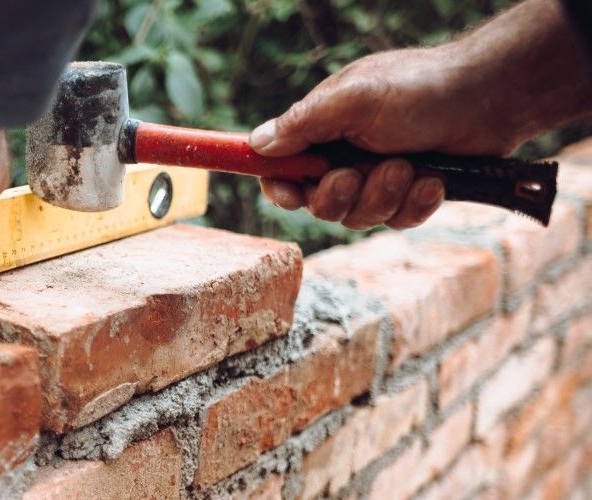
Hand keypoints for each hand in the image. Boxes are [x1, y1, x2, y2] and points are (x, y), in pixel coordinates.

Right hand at [249, 46, 469, 229]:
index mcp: (322, 129)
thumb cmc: (420, 88)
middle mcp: (345, 155)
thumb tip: (257, 143)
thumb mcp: (354, 99)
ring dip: (383, 196)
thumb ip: (303, 123)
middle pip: (318, 203)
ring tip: (409, 167)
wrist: (490, 99)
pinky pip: (397, 219)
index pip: (282, 168)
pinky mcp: (410, 194)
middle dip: (339, 195)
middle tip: (355, 175)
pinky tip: (433, 180)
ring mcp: (378, 177)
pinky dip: (415, 203)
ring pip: (358, 217)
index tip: (291, 194)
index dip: (280, 187)